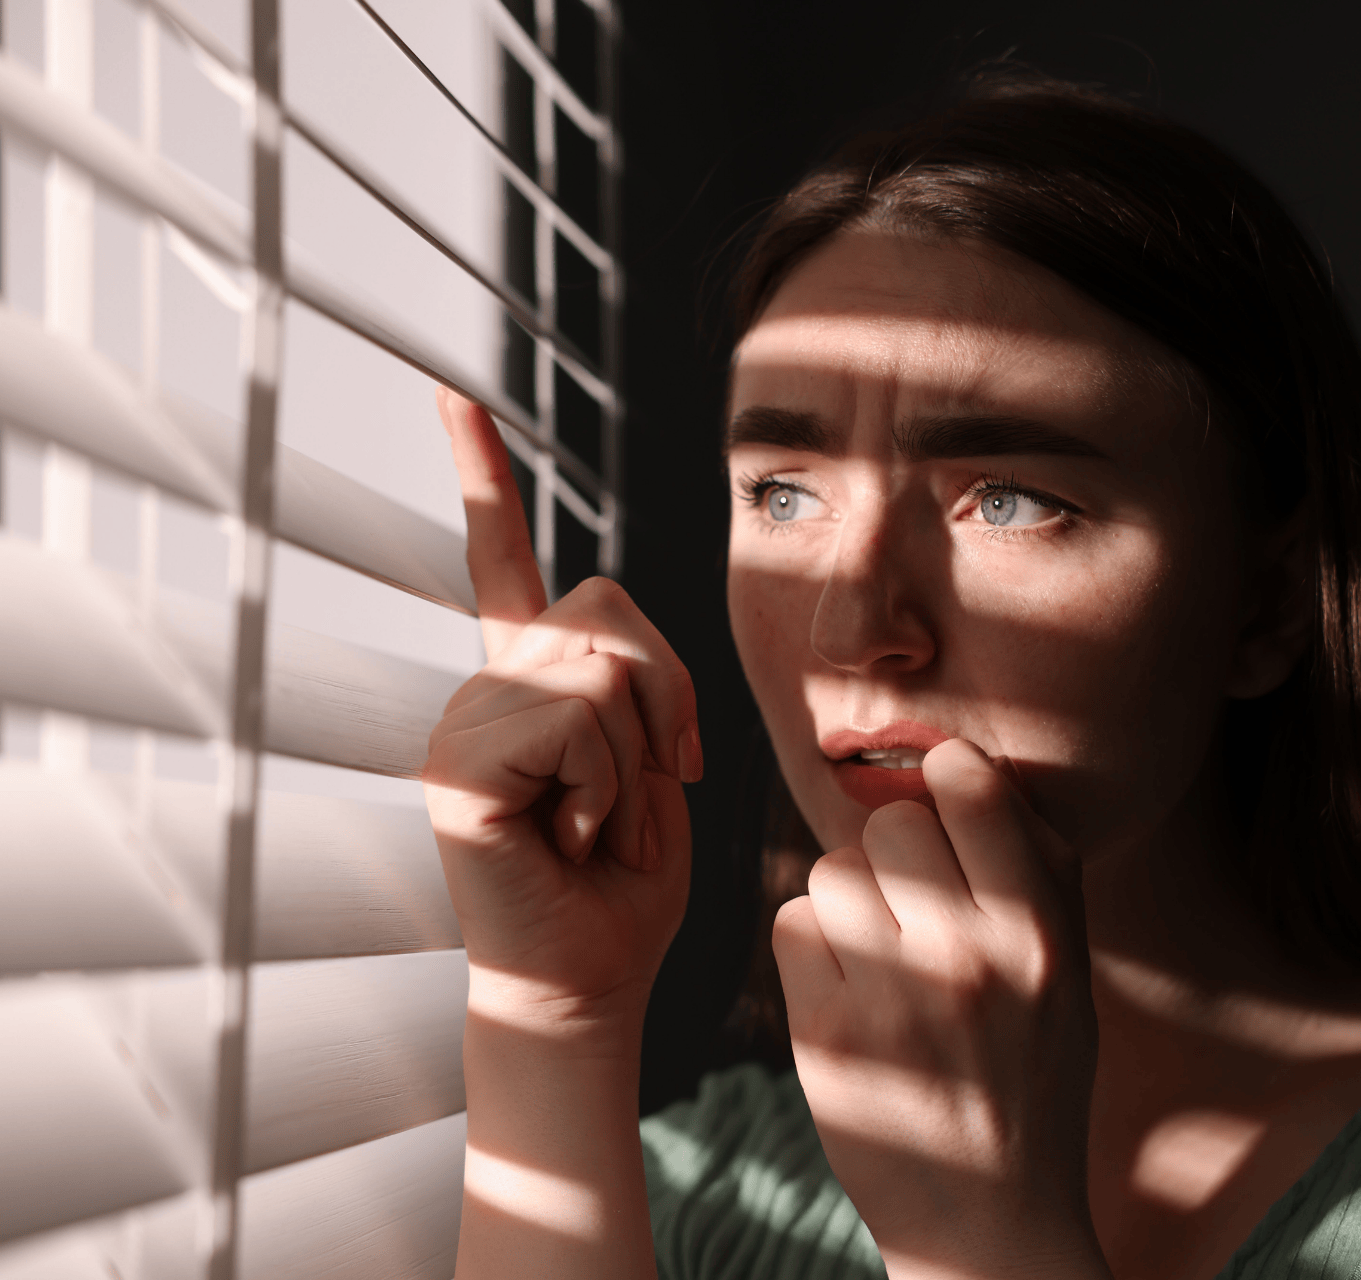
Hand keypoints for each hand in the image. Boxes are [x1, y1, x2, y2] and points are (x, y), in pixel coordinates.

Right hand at [422, 389, 696, 1047]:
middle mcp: (483, 688)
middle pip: (610, 606)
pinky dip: (609, 788)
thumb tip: (616, 647)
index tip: (452, 394)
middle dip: (668, 697)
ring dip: (639, 758)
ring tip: (597, 825)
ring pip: (603, 665)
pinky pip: (577, 720)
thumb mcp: (652, 760)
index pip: (505, 561)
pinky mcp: (456, 768)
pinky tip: (574, 840)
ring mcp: (460, 724)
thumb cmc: (626, 888)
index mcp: (529, 682)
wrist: (591, 982)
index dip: (482, 477)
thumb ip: (637, 682)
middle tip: (643, 789)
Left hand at [771, 740, 1109, 1279]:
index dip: (948, 781)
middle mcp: (971, 959)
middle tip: (912, 905)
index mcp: (1041, 934)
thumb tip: (973, 766)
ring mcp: (894, 999)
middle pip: (890, 824)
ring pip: (831, 870)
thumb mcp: (1070, 975)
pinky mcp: (827, 1036)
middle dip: (893, 855)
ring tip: (881, 957)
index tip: (946, 806)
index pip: (972, 784)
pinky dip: (812, 948)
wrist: (992, 1224)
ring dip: (846, 901)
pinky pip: (792, 923)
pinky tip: (848, 993)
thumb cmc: (1034, 1081)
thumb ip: (1039, 870)